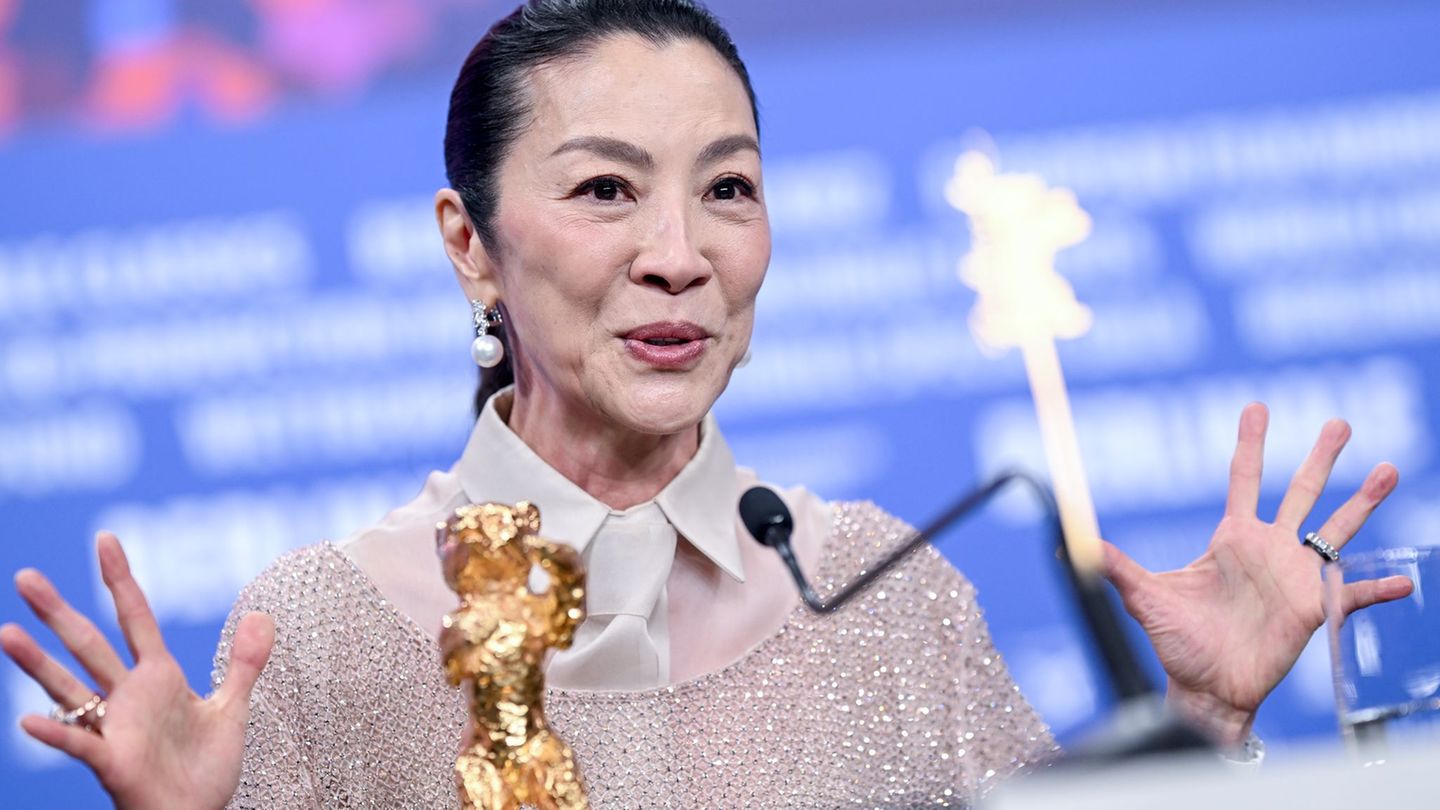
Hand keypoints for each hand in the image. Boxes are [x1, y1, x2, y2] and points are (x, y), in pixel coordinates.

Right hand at [1, 532, 274, 809]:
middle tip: (25, 574)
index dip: (121, 579)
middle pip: (89, 644)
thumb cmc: (204, 770)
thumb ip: (244, 663)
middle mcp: (128, 697)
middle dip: (59, 611)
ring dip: (38, 663)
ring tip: (5, 632)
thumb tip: (262, 614)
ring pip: (71, 688)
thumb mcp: (231, 709)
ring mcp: (116, 728)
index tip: (106, 538)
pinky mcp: (113, 762)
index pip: (135, 616)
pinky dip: (57, 733)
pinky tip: (28, 721)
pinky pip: (81, 745)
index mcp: (157, 677)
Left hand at [1101, 403, 1413, 744]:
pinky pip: (1354, 596)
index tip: (1257, 406)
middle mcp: (1269, 550)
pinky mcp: (1314, 610)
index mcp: (1232, 539)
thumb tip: (1069, 542)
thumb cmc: (1177, 643)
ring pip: (1336, 530)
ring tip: (1390, 470)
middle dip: (1320, 458)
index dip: (1250, 443)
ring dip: (1363, 503)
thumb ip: (1114, 566)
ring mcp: (1296, 577)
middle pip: (1300, 492)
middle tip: (1339, 423)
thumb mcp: (1144, 598)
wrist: (1205, 687)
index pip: (1243, 479)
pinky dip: (1378, 588)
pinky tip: (1405, 581)